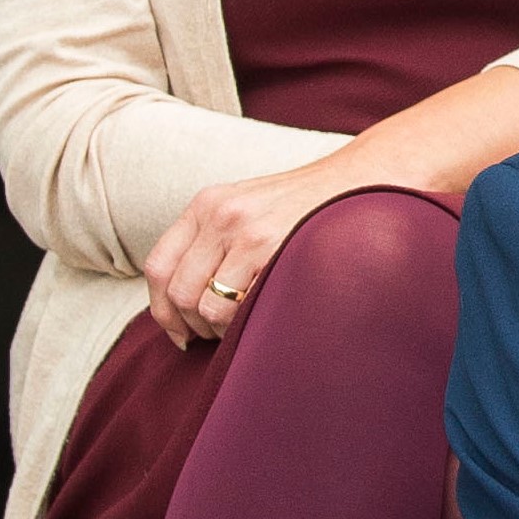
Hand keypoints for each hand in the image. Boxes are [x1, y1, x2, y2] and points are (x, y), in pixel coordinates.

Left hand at [142, 157, 353, 348]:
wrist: (360, 183)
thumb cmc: (306, 207)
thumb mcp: (249, 209)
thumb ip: (212, 242)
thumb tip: (179, 304)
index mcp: (208, 203)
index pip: (159, 265)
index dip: (162, 309)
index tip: (178, 332)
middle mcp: (220, 213)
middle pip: (178, 291)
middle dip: (192, 325)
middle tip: (213, 335)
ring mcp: (246, 230)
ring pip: (205, 306)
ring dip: (219, 328)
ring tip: (242, 324)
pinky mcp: (271, 249)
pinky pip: (236, 308)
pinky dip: (244, 323)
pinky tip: (263, 314)